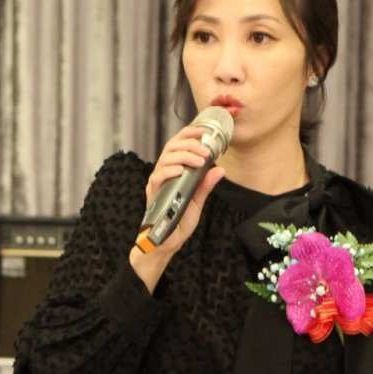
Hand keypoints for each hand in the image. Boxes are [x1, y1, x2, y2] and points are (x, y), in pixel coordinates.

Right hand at [128, 127, 225, 291]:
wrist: (167, 242)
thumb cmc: (178, 221)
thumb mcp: (197, 201)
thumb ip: (205, 185)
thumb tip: (220, 169)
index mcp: (173, 171)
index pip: (178, 145)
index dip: (189, 134)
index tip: (203, 132)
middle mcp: (163, 173)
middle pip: (171, 146)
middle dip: (190, 143)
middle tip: (206, 150)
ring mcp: (157, 182)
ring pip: (166, 158)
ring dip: (184, 156)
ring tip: (199, 161)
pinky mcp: (152, 193)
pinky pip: (158, 176)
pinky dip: (170, 170)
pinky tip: (182, 171)